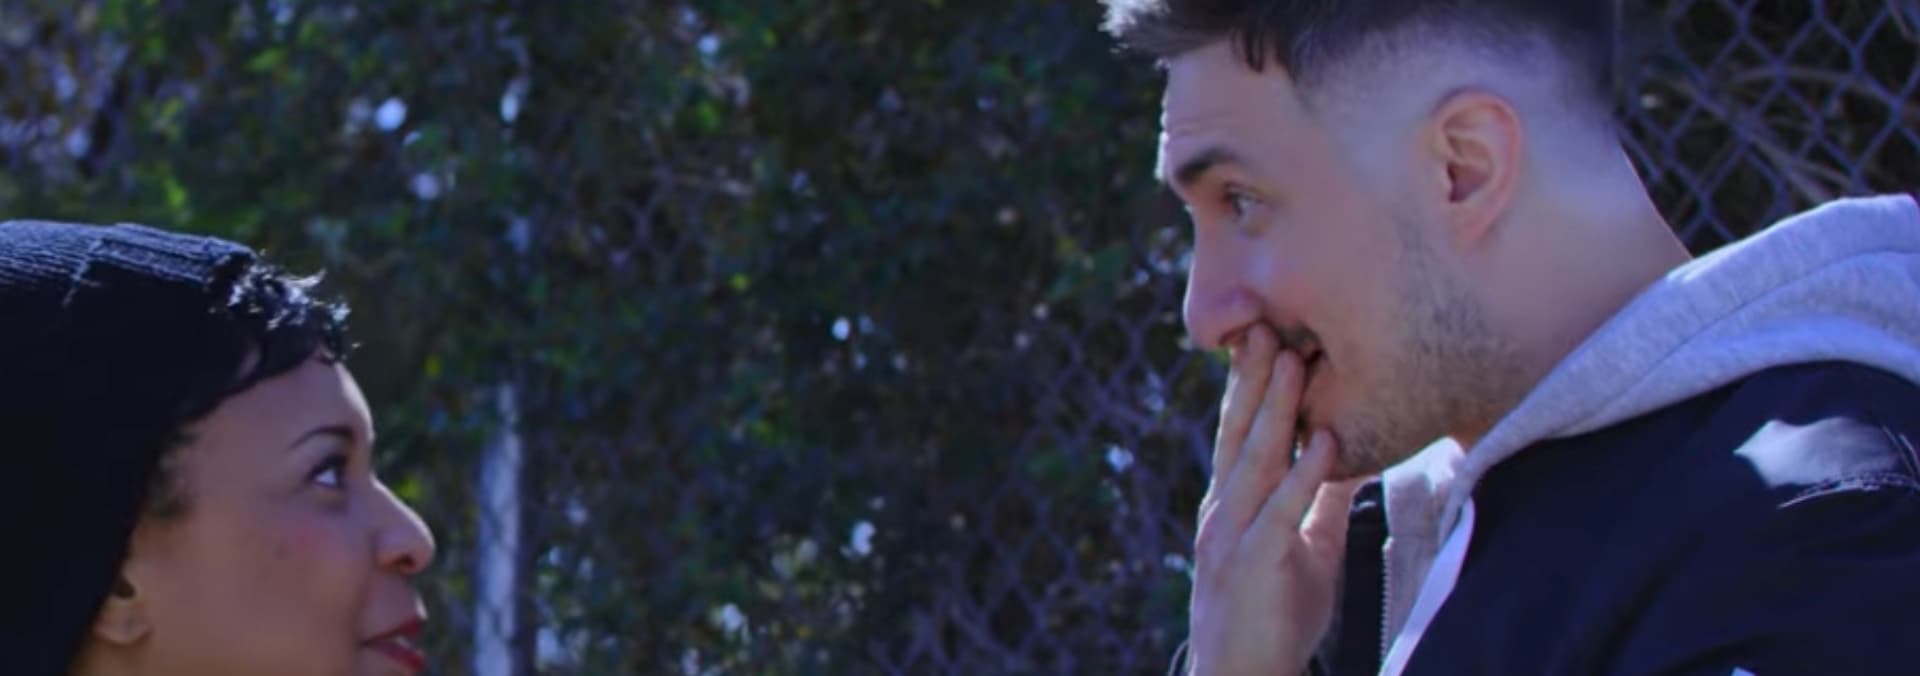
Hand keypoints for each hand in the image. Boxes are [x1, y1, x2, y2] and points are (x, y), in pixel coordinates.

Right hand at [1185, 324, 1365, 675]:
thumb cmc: (1274, 615)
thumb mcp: (1303, 547)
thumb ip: (1318, 501)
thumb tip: (1347, 453)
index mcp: (1230, 503)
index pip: (1238, 432)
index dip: (1250, 386)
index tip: (1267, 336)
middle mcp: (1223, 511)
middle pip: (1238, 432)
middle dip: (1252, 378)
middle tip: (1267, 324)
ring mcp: (1233, 537)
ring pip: (1255, 460)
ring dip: (1274, 408)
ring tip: (1293, 360)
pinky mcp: (1256, 565)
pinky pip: (1283, 512)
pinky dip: (1304, 474)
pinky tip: (1325, 442)